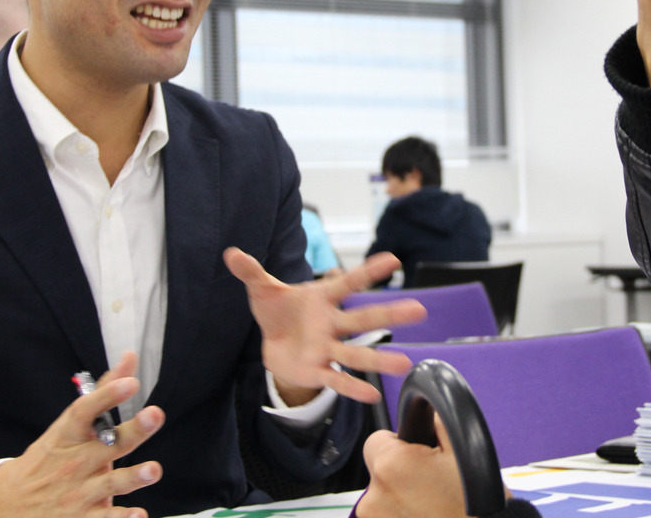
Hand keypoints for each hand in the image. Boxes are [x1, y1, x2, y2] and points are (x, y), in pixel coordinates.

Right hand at [0, 352, 164, 517]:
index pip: (86, 410)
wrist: (6, 504)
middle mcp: (76, 462)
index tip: (130, 382)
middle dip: (134, 430)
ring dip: (133, 477)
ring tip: (153, 470)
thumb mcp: (69, 425)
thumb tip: (130, 357)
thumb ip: (104, 391)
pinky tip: (138, 515)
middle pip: (109, 443)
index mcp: (71, 435)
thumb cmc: (48, 457)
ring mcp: (80, 492)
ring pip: (111, 483)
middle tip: (155, 414)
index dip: (108, 395)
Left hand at [223, 248, 426, 403]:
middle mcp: (331, 323)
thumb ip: (251, 272)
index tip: (393, 259)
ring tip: (405, 363)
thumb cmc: (277, 310)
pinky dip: (351, 388)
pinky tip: (373, 396)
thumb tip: (231, 253)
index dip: (368, 271)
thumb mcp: (262, 289)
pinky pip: (336, 379)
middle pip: (363, 318)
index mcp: (322, 298)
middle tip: (419, 311)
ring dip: (378, 358)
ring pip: (356, 352)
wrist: (273, 342)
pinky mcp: (317, 369)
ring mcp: (327, 347)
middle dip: (390, 314)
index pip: (348, 282)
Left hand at [357, 416, 469, 517]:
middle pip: (379, 471)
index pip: (377, 440)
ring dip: (399, 500)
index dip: (400, 446)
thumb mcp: (464, 451)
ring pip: (381, 498)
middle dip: (400, 474)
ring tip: (431, 508)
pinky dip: (401, 517)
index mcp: (392, 465)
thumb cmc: (476, 507)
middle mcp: (374, 496)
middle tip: (431, 486)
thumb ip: (437, 422)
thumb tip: (425, 408)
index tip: (420, 459)